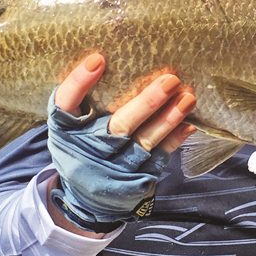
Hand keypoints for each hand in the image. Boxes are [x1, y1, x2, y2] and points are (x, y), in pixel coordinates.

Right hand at [47, 53, 195, 232]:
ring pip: (144, 142)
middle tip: (170, 80)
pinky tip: (189, 123)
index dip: (79, 83)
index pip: (66, 102)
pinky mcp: (136, 179)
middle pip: (119, 125)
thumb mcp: (67, 125)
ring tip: (187, 98)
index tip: (98, 60)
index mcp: (65, 129)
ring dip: (168, 120)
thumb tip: (109, 58)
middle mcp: (89, 149)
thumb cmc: (79, 145)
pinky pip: (159, 157)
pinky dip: (174, 139)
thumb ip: (79, 98)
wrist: (87, 197)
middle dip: (147, 103)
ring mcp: (115, 167)